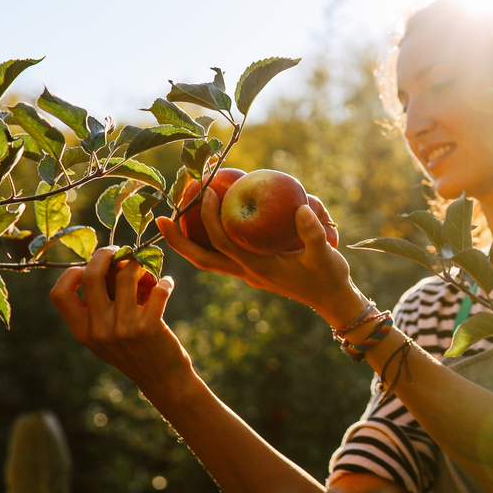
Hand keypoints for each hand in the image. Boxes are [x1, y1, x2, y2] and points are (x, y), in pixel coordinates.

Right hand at [50, 247, 192, 400]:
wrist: (163, 380)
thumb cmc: (134, 352)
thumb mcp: (104, 337)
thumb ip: (96, 309)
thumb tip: (103, 264)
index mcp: (82, 332)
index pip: (58, 294)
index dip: (71, 273)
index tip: (88, 267)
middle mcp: (99, 330)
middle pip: (91, 275)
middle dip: (105, 254)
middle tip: (119, 251)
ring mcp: (124, 328)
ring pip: (126, 275)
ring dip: (139, 265)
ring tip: (147, 269)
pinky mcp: (149, 326)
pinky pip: (158, 289)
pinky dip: (165, 282)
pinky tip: (166, 284)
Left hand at [156, 188, 365, 325]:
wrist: (332, 300)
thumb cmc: (329, 277)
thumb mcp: (326, 255)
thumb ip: (314, 233)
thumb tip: (301, 208)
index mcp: (259, 268)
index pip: (224, 242)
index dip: (210, 218)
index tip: (205, 192)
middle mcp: (247, 272)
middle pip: (202, 259)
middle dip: (178, 241)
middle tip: (160, 218)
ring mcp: (247, 272)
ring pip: (208, 259)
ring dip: (187, 242)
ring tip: (174, 219)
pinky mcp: (253, 269)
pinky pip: (222, 255)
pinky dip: (208, 240)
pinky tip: (209, 221)